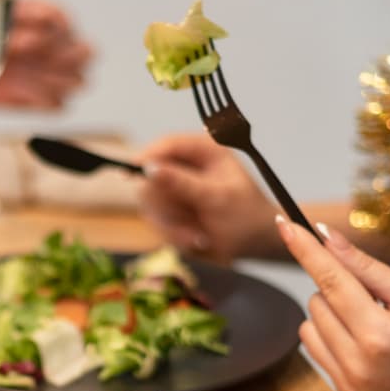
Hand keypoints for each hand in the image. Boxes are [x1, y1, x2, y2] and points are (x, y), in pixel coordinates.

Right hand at [137, 133, 280, 261]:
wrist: (256, 244)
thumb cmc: (246, 215)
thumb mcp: (217, 198)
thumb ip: (183, 183)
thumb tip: (150, 169)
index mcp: (202, 150)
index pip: (165, 146)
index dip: (146, 158)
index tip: (133, 173)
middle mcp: (185, 167)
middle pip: (149, 177)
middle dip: (166, 206)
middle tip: (189, 220)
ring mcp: (175, 190)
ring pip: (150, 205)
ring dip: (173, 226)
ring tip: (200, 236)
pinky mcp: (171, 212)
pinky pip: (157, 223)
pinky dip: (176, 236)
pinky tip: (198, 239)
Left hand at [277, 217, 389, 390]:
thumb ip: (365, 266)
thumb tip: (325, 237)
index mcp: (379, 337)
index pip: (330, 281)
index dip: (305, 249)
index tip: (284, 223)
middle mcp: (358, 367)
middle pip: (316, 302)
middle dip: (339, 290)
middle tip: (377, 298)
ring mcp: (351, 388)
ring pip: (309, 328)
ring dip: (332, 316)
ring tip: (375, 323)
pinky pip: (318, 354)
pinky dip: (335, 340)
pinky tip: (369, 346)